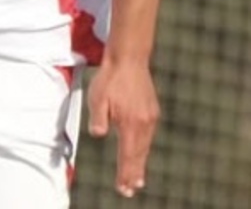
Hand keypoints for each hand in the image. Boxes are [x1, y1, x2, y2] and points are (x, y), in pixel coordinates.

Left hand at [86, 56, 159, 197]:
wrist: (129, 59)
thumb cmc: (110, 79)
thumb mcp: (97, 98)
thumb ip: (98, 118)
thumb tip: (99, 135)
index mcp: (129, 122)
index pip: (127, 154)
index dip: (125, 173)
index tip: (124, 188)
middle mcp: (143, 122)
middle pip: (139, 154)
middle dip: (134, 174)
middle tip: (131, 190)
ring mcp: (150, 116)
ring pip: (145, 146)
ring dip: (140, 163)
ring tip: (137, 180)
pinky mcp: (152, 110)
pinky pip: (148, 135)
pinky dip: (144, 148)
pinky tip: (141, 152)